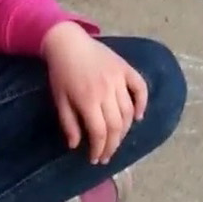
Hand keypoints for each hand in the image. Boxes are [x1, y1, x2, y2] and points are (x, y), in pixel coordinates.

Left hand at [42, 23, 146, 163]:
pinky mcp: (125, 68)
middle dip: (112, 144)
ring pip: (128, 110)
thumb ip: (69, 123)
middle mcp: (106, 91)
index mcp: (88, 100)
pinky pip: (140, 87)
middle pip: (116, 125)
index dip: (99, 149)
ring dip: (125, 129)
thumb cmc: (61, 73)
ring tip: (117, 139)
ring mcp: (118, 78)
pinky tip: (138, 117)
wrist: (68, 43)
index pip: (99, 132)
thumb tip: (76, 145)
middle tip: (107, 154)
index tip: (96, 158)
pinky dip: (142, 103)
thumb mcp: (60, 100)